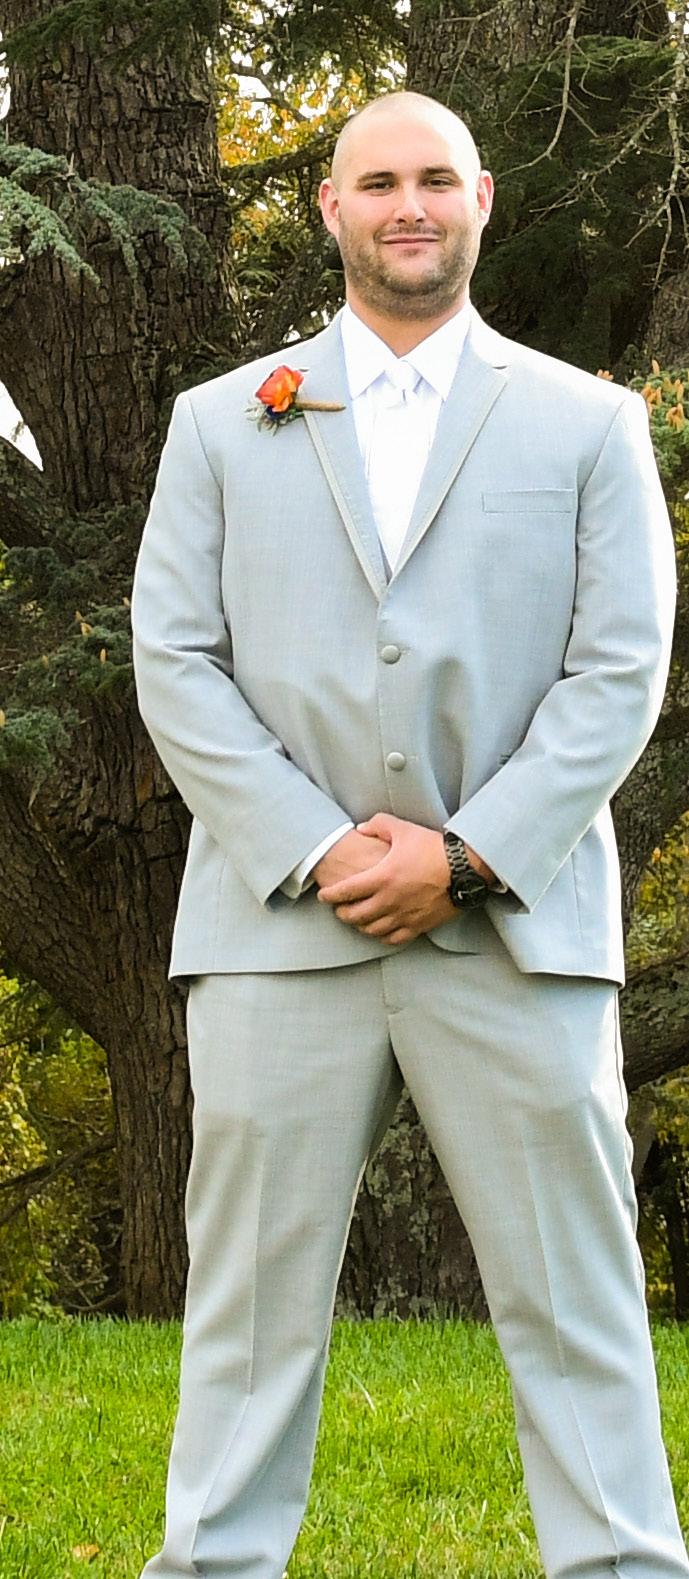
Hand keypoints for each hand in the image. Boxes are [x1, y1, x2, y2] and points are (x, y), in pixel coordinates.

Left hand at [317, 813, 458, 944]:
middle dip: (342, 913)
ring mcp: (404, 916)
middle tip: (338, 909)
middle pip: (354, 915)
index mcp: (381, 878)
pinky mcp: (419, 925)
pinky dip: (382, 936)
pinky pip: (394, 939)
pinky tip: (380, 930)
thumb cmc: (434, 848)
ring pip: (372, 930)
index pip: (345, 892)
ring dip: (360, 926)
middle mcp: (389, 901)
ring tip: (358, 919)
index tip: (323, 896)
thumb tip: (360, 829)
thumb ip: (377, 825)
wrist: (465, 868)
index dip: (329, 895)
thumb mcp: (403, 829)